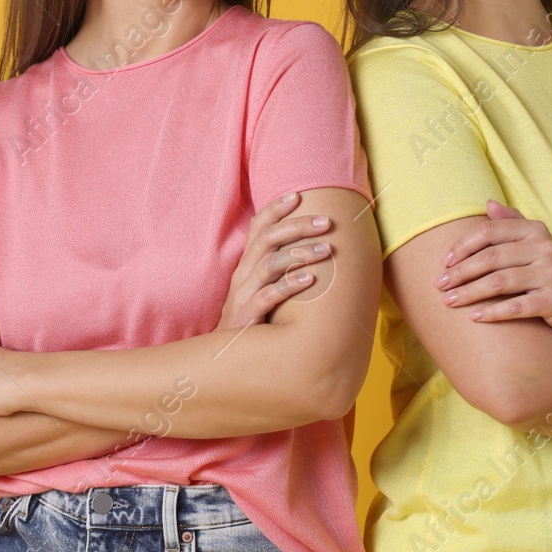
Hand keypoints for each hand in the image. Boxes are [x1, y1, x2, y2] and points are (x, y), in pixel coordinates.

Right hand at [218, 190, 334, 329]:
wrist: (225, 357)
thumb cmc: (251, 316)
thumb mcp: (261, 286)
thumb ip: (278, 266)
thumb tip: (312, 244)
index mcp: (247, 263)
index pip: (259, 227)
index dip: (275, 208)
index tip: (298, 194)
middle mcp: (243, 274)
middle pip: (267, 239)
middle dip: (297, 226)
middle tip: (327, 222)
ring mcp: (243, 294)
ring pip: (268, 264)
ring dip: (299, 254)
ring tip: (326, 250)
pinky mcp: (246, 317)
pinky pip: (267, 297)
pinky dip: (288, 286)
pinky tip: (310, 279)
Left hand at [435, 200, 551, 332]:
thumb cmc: (548, 272)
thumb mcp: (534, 244)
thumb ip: (512, 222)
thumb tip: (488, 203)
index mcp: (535, 231)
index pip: (490, 231)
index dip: (463, 245)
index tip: (445, 262)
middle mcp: (544, 248)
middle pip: (491, 257)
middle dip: (460, 271)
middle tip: (439, 284)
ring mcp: (550, 274)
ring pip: (499, 282)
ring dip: (469, 293)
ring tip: (448, 301)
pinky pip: (516, 307)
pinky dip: (492, 312)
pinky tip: (473, 317)